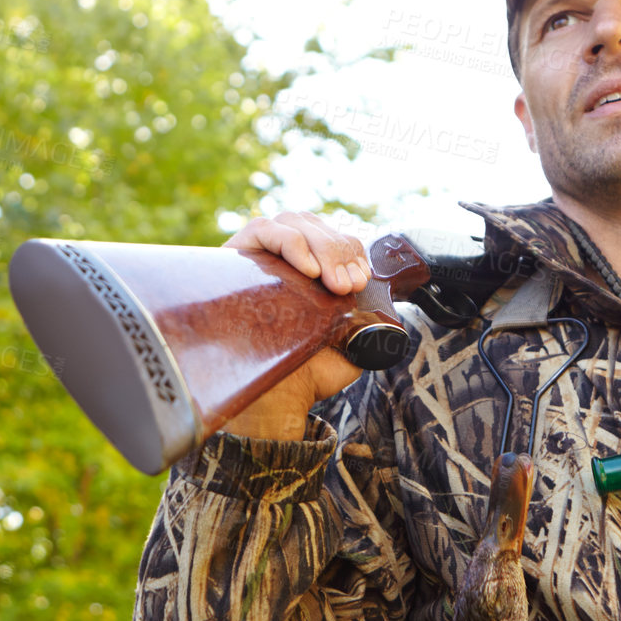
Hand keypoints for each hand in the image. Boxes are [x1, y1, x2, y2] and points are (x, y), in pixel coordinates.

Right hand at [219, 212, 369, 439]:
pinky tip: (306, 269)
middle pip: (316, 226)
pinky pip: (263, 229)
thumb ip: (368, 321)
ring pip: (293, 221)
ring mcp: (257, 254)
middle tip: (347, 286)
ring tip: (331, 283)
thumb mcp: (351, 342)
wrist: (275, 398)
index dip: (352, 251)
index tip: (361, 280)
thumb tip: (386, 308)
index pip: (333, 236)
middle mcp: (281, 256)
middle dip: (340, 252)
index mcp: (308, 269)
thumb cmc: (308, 372)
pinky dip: (290, 242)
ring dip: (321, 247)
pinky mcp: (234, 255)